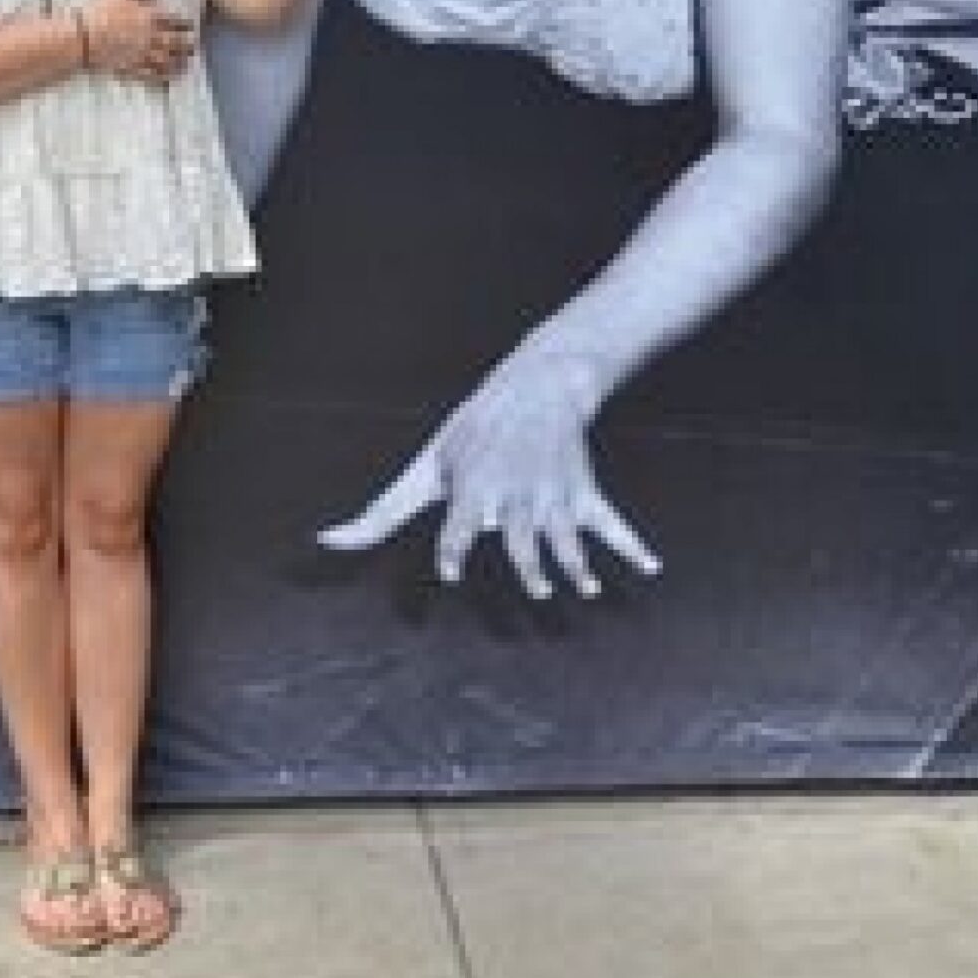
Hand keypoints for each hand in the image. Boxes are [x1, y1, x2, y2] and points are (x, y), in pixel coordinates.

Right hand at [83, 0, 195, 82]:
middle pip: (178, 42)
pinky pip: (155, 74)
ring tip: (187, 62)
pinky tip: (171, 76)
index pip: (177, 20)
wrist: (83, 37)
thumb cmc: (101, 10)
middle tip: (194, 45)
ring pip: (170, 60)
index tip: (192, 25)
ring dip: (181, 61)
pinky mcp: (134, 68)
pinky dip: (166, 76)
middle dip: (188, 44)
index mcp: (152, 16)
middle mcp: (153, 37)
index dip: (187, 23)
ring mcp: (145, 54)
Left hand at [316, 348, 659, 600]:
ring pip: (568, 536)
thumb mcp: (424, 468)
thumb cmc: (470, 435)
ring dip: (579, 562)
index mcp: (473, 489)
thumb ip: (380, 515)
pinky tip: (649, 569)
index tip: (448, 571)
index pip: (459, 522)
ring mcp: (553, 496)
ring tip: (585, 588)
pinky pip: (612, 523)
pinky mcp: (583, 496)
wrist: (533, 386)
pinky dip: (634, 546)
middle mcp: (514, 495)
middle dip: (531, 562)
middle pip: (522, 535)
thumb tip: (328, 540)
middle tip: (537, 590)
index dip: (452, 545)